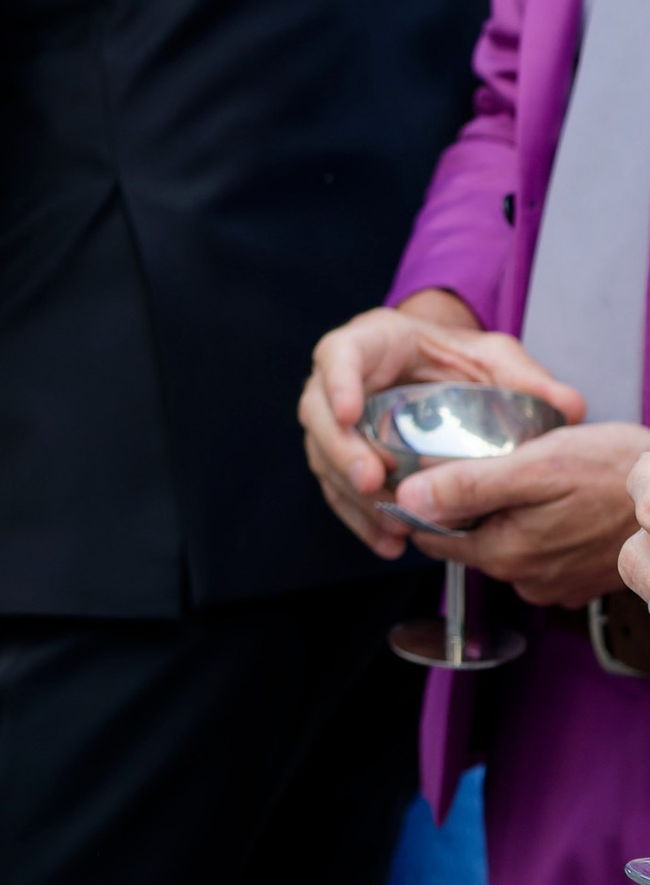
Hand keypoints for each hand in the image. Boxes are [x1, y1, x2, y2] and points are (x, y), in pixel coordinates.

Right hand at [299, 292, 584, 558]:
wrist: (438, 372)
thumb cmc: (457, 357)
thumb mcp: (493, 357)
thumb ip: (527, 377)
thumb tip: (568, 406)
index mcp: (371, 342)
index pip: (339, 354)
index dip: (338, 383)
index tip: (350, 412)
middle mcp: (342, 380)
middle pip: (317, 413)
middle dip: (341, 451)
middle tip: (372, 481)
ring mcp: (336, 420)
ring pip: (322, 456)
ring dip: (350, 495)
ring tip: (389, 524)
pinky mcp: (343, 455)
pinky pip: (337, 489)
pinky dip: (359, 518)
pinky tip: (388, 541)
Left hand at [392, 422, 649, 607]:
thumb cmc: (619, 475)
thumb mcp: (536, 466)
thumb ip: (468, 486)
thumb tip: (409, 499)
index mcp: (506, 554)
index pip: (434, 536)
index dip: (424, 501)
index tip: (426, 469)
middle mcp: (527, 580)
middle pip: (470, 539)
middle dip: (472, 504)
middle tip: (495, 461)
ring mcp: (556, 584)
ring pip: (506, 544)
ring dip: (509, 513)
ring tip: (535, 478)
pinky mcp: (580, 580)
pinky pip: (540, 552)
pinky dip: (541, 526)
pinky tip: (561, 500)